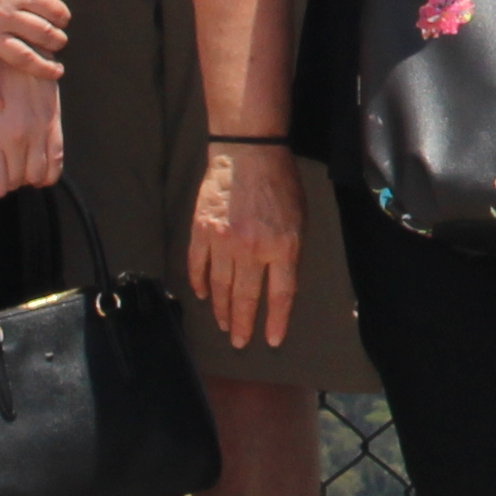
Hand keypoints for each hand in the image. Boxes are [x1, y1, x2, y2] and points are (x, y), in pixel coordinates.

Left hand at [0, 59, 62, 199]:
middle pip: (15, 182)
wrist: (13, 42)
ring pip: (37, 176)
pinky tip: (36, 162)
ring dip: (25, 175)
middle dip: (4, 179)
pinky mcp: (54, 122)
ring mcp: (38, 131)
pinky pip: (58, 161)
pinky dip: (48, 170)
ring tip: (15, 162)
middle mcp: (15, 138)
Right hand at [187, 143, 303, 348]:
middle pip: (245, 297)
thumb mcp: (298, 219)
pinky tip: (203, 295)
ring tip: (223, 326)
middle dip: (243, 324)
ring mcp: (223, 241)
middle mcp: (251, 248)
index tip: (271, 340)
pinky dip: (199, 283)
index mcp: (282, 246)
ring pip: (219, 287)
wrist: (248, 153)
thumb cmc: (280, 183)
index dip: (275, 321)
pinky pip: (197, 266)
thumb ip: (289, 252)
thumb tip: (280, 283)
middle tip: (239, 342)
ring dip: (221, 310)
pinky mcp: (202, 231)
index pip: (279, 294)